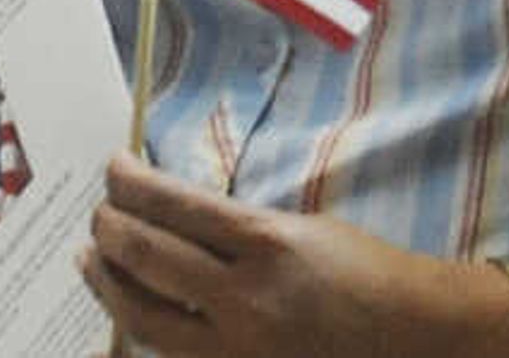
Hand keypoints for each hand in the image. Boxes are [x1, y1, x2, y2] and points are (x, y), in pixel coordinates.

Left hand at [81, 156, 508, 356]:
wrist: (415, 336)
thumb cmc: (365, 272)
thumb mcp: (302, 228)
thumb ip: (237, 227)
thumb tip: (173, 212)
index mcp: (267, 244)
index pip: (172, 205)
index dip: (130, 183)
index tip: (114, 168)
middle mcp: (246, 299)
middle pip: (147, 257)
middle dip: (109, 228)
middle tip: (98, 212)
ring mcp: (238, 350)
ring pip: (143, 317)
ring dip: (109, 283)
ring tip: (93, 259)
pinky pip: (172, 353)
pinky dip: (143, 326)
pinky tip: (131, 307)